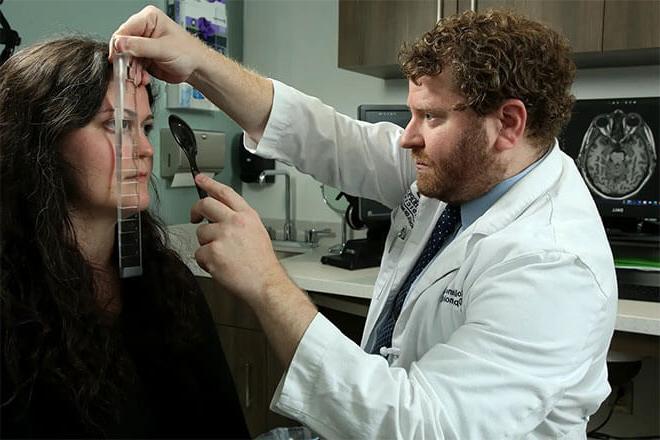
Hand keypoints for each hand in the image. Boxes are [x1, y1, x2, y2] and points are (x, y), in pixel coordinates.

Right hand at [109, 6, 205, 85]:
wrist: (196, 69)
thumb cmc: (188, 53)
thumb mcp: (163, 48)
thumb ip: (140, 46)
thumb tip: (120, 44)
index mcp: (149, 19)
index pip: (125, 30)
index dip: (119, 45)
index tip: (117, 58)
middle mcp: (144, 30)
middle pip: (123, 44)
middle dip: (126, 60)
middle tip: (129, 71)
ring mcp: (143, 45)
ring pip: (126, 57)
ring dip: (131, 69)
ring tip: (139, 76)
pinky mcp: (144, 58)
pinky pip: (132, 66)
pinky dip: (136, 74)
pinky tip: (143, 78)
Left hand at [190, 174, 288, 307]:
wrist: (265, 282)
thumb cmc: (262, 262)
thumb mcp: (257, 231)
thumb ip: (240, 221)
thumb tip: (222, 216)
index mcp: (247, 216)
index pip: (225, 192)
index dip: (210, 183)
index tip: (200, 178)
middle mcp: (234, 222)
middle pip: (205, 204)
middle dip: (196, 210)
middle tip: (194, 217)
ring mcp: (222, 236)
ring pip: (201, 233)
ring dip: (206, 245)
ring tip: (222, 255)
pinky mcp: (213, 252)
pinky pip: (199, 253)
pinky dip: (206, 261)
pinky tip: (219, 265)